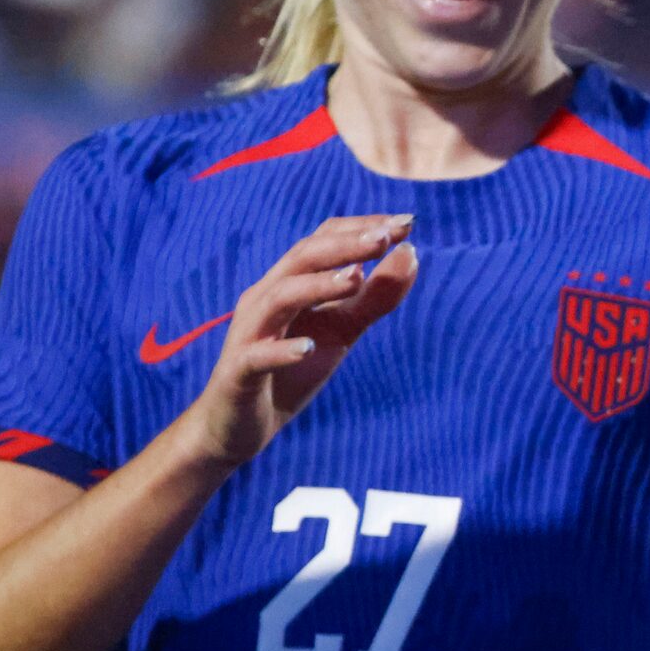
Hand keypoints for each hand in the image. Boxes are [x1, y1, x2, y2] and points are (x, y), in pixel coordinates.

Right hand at [186, 215, 417, 468]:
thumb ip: (375, 297)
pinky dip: (283, 350)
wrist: (240, 426)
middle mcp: (266, 299)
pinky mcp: (238, 372)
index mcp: (290, 284)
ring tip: (357, 279)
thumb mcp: (343, 331)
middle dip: (345, 245)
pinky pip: (257, 356)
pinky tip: (309, 348)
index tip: (407, 223)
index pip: (322, 241)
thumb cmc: (292, 371)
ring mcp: (249, 333)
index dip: (361, 229)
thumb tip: (411, 254)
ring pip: (279, 297)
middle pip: (301, 258)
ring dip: (317, 285)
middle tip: (386, 238)